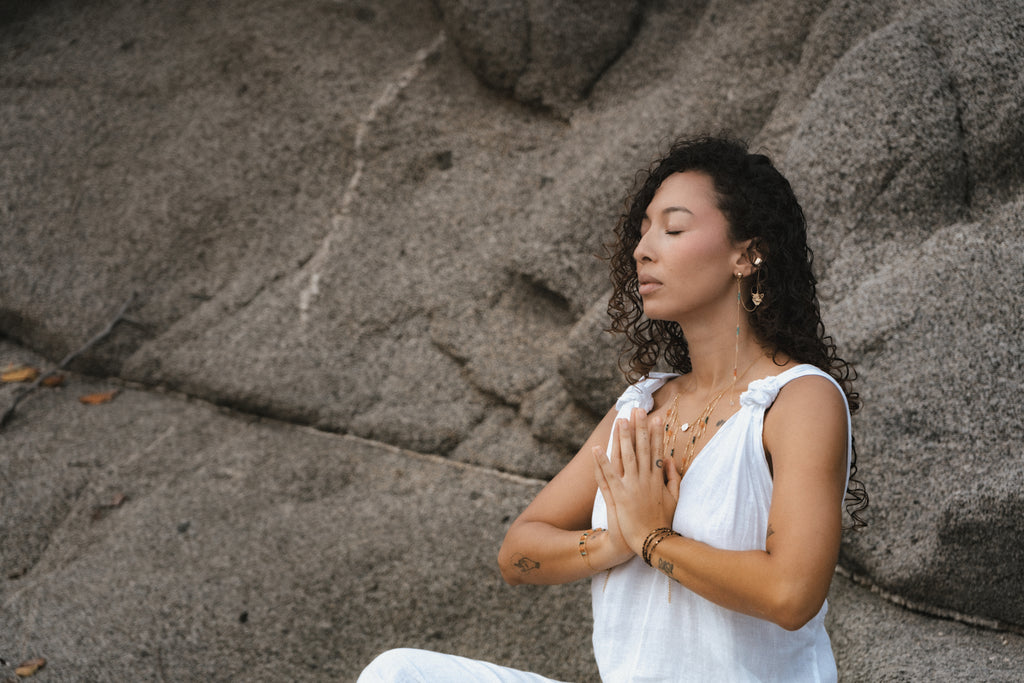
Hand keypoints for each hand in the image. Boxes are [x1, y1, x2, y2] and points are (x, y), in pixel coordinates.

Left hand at [593, 408, 680, 554]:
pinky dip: (602, 462)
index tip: (655, 418)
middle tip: (637, 410)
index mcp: (657, 479)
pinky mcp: (620, 495)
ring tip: (620, 420)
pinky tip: (597, 448)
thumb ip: (673, 478)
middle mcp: (645, 479)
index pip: (656, 450)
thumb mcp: (674, 498)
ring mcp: (632, 486)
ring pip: (627, 456)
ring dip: (623, 437)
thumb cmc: (663, 522)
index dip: (656, 433)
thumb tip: (670, 459)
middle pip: (642, 448)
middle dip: (639, 428)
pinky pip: (609, 475)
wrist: (652, 542)